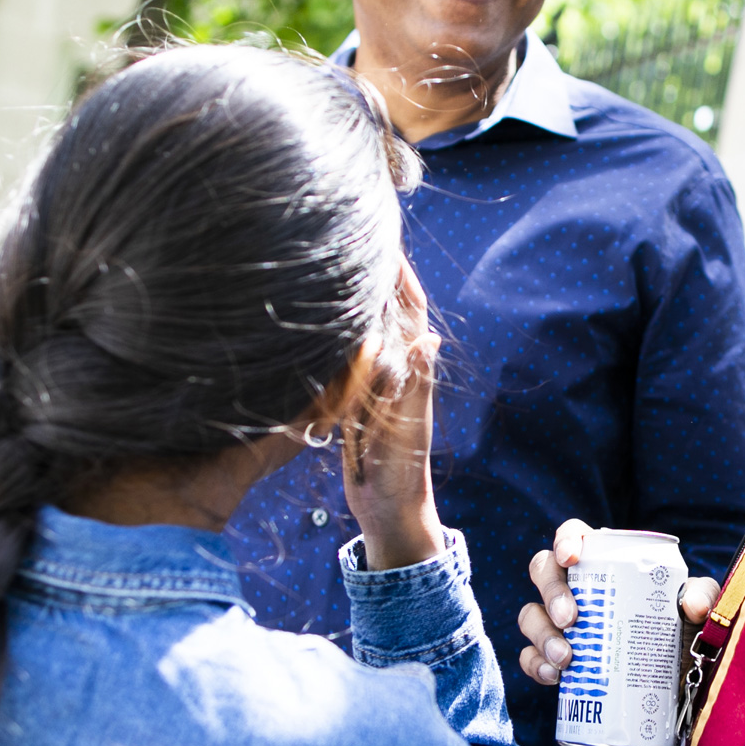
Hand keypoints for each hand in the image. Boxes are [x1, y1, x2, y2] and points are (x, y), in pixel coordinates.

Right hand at [343, 261, 444, 570]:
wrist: (388, 512)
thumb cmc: (401, 475)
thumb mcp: (407, 430)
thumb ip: (414, 387)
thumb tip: (429, 338)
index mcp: (413, 373)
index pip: (411, 312)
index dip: (402, 277)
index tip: (388, 239)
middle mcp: (395, 371)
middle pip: (387, 312)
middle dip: (375, 275)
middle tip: (352, 234)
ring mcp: (374, 384)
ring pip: (363, 330)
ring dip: (353, 298)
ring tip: (330, 262)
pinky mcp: (353, 399)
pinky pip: (344, 357)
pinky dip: (334, 333)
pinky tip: (314, 317)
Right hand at [516, 517, 718, 687]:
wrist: (675, 679)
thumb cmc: (681, 629)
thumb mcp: (697, 607)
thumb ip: (703, 596)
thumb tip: (690, 605)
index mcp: (605, 562)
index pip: (575, 536)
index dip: (566, 540)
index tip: (571, 558)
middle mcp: (576, 587)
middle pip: (543, 571)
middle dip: (552, 592)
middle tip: (572, 619)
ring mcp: (561, 623)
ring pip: (531, 615)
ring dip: (541, 634)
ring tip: (567, 659)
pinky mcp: (556, 658)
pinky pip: (530, 657)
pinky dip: (536, 665)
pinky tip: (554, 676)